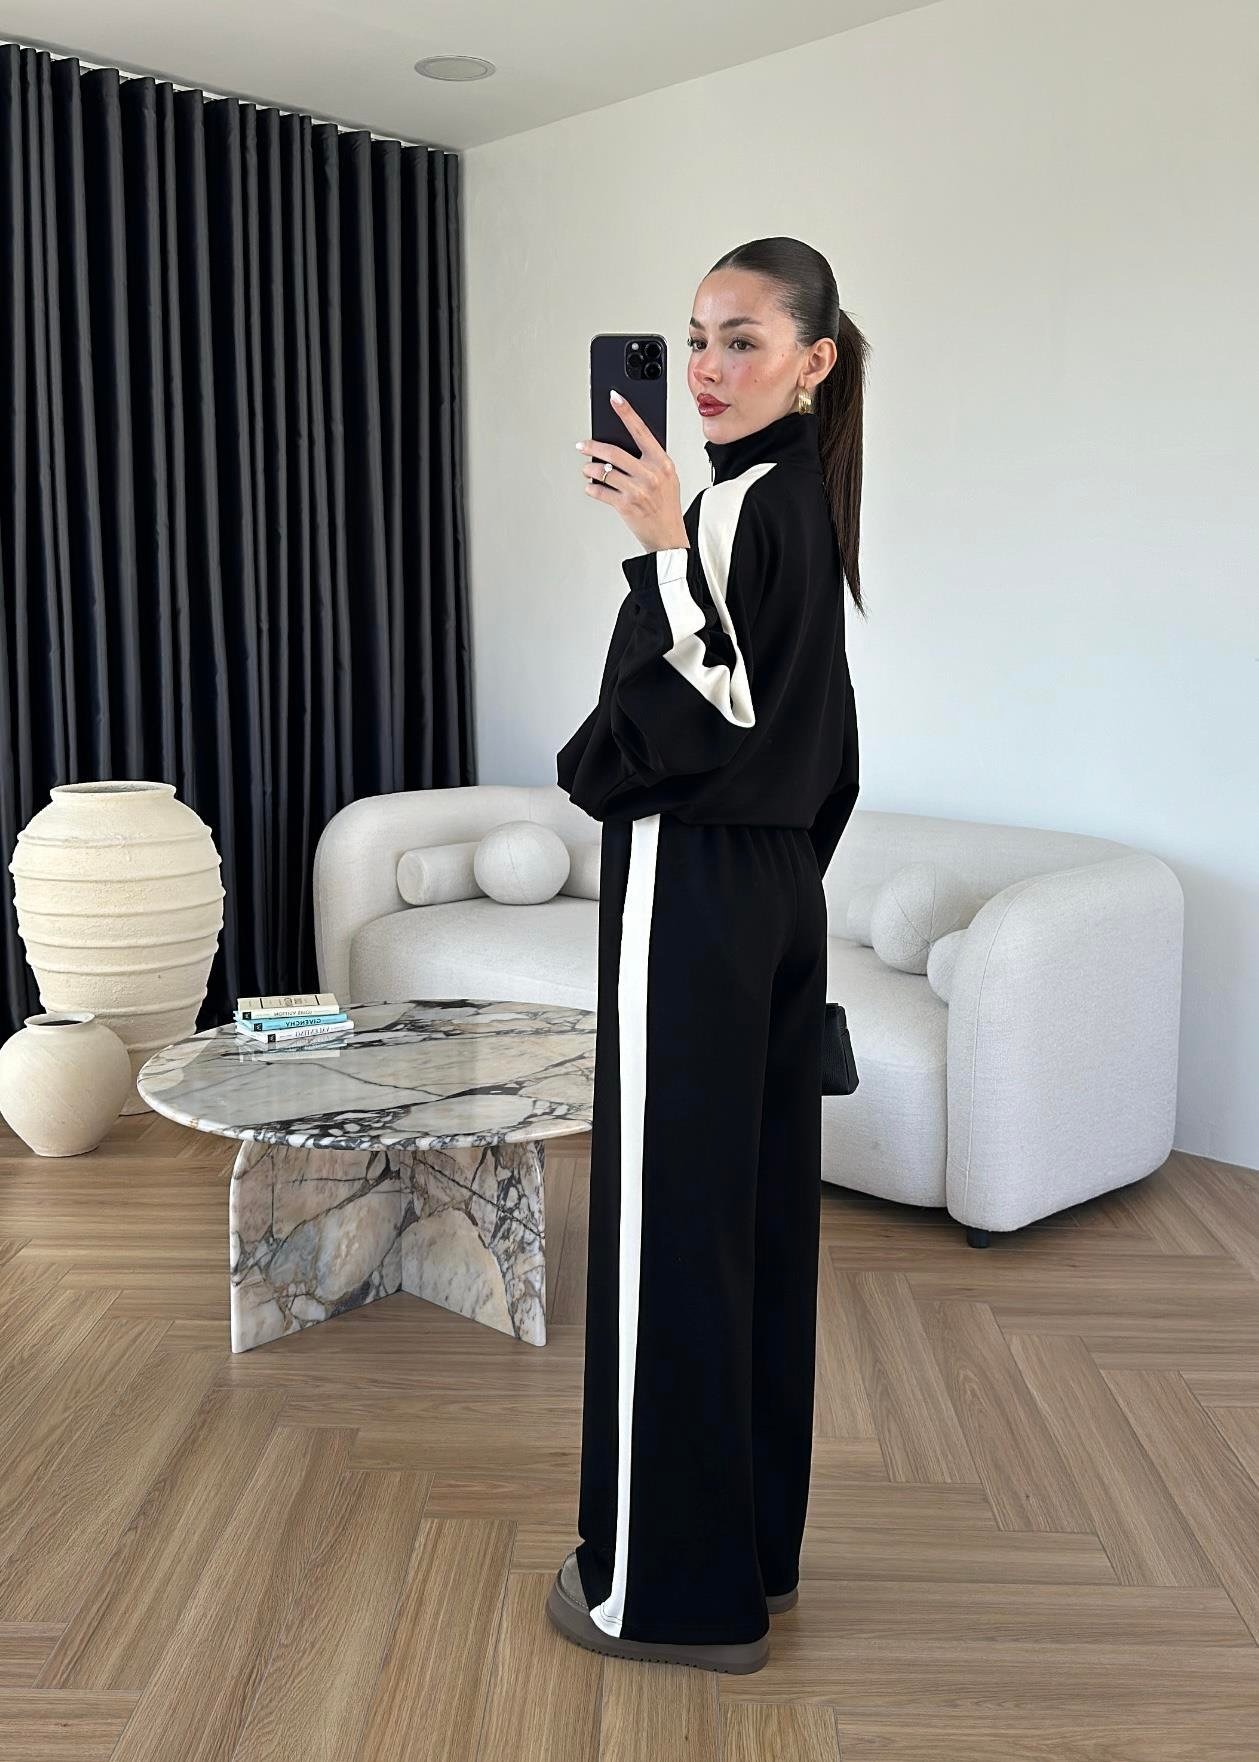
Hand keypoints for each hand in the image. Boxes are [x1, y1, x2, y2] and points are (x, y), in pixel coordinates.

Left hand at [577, 391, 689, 553]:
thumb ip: (650, 461)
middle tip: (583, 445)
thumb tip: (623, 445)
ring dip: (590, 469)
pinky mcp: (626, 506)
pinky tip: (591, 487)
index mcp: (663, 462)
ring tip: (588, 469)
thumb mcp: (668, 478)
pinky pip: (601, 491)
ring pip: (604, 471)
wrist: (669, 537)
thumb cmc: (667, 507)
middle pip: (614, 452)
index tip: (614, 399)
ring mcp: (638, 490)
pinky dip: (592, 488)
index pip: (641, 431)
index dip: (626, 413)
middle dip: (593, 447)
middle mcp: (651, 474)